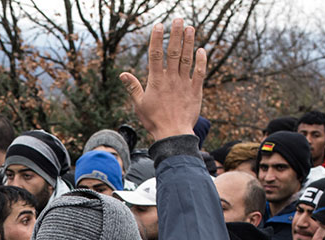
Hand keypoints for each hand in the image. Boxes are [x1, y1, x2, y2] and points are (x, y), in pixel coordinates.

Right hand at [119, 19, 204, 141]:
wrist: (173, 134)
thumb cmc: (154, 121)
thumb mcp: (139, 104)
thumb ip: (133, 87)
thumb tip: (122, 74)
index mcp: (156, 81)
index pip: (156, 54)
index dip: (157, 39)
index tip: (159, 26)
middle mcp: (171, 79)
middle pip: (174, 52)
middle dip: (176, 34)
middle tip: (178, 19)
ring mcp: (184, 83)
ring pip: (187, 59)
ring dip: (189, 42)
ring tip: (190, 28)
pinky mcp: (195, 90)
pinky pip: (200, 73)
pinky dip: (201, 61)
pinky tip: (201, 50)